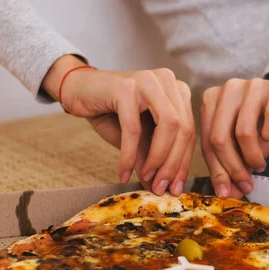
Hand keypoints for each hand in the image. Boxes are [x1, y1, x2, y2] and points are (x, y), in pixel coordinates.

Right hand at [41, 55, 195, 195]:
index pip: (189, 131)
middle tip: (161, 188)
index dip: (184, 163)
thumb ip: (152, 156)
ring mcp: (148, 80)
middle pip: (183, 128)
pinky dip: (130, 154)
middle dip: (173, 164)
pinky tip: (124, 172)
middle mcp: (167, 81)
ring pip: (167, 126)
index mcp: (178, 91)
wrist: (79, 90)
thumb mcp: (139, 138)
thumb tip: (163, 186)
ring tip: (146, 179)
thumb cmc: (111, 113)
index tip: (175, 188)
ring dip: (157, 158)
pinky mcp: (126, 87)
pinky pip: (134, 129)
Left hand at [200, 71, 268, 197]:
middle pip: (220, 137)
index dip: (216, 171)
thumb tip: (226, 194)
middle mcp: (228, 89)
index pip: (207, 141)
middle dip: (233, 168)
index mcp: (212, 100)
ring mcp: (252, 85)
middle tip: (246, 185)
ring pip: (243, 131)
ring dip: (253, 156)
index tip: (226, 193)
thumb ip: (233, 166)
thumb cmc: (265, 124)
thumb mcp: (246, 147)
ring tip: (260, 165)